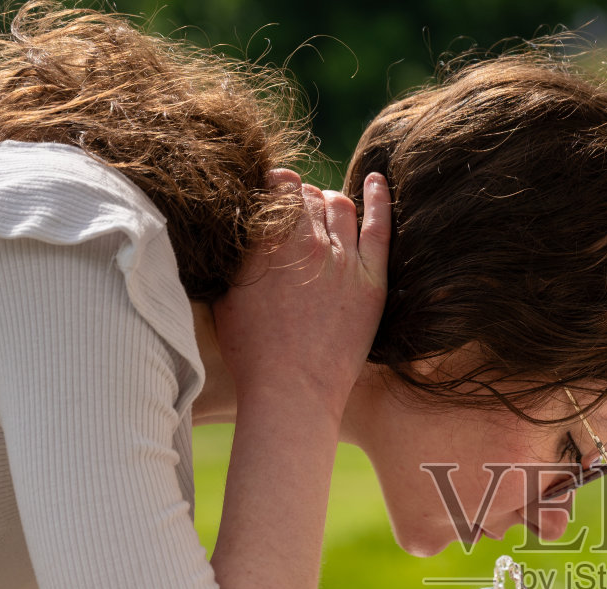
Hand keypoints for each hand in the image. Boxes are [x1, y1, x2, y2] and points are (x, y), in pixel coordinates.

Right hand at [212, 170, 391, 421]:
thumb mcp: (227, 295)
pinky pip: (379, 226)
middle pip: (308, 197)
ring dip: (328, 202)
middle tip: (295, 213)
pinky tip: (378, 180)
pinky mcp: (371, 279)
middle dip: (300, 199)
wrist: (293, 390)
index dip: (275, 186)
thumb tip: (240, 232)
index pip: (277, 187)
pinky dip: (379, 198)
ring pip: (340, 206)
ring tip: (323, 210)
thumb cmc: (252, 351)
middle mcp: (307, 240)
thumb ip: (239, 256)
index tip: (272, 194)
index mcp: (267, 240)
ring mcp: (343, 258)